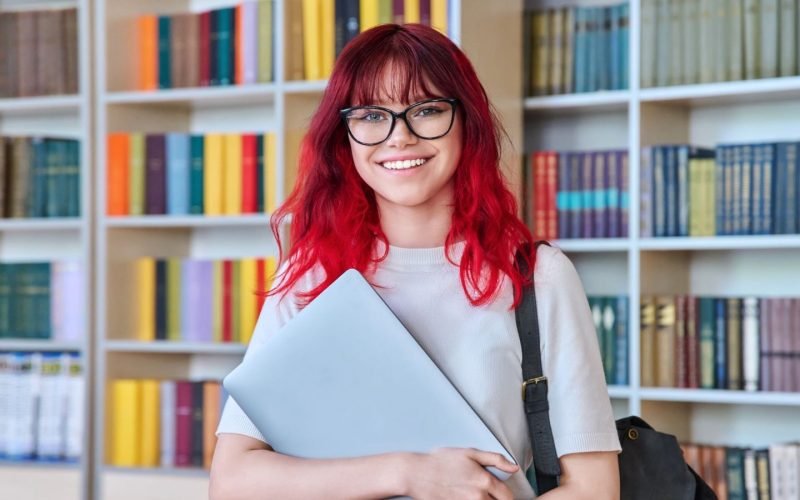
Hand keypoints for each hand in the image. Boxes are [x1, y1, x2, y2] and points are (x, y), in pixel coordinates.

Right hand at [402, 447, 518, 499]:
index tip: (503, 494)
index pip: (508, 496)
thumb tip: (514, 467)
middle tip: (491, 494)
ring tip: (477, 495)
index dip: (508, 496)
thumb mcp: (469, 453)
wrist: (417, 474)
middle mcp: (478, 496)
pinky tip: (467, 498)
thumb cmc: (440, 462)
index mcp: (484, 480)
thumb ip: (495, 459)